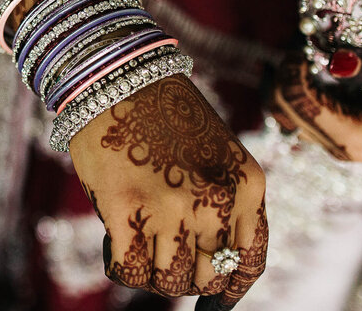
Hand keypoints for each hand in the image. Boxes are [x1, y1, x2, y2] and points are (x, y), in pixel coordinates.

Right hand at [68, 76, 266, 309]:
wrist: (119, 72)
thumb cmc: (164, 112)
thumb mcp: (216, 154)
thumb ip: (223, 204)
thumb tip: (209, 276)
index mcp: (247, 185)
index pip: (248, 263)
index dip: (228, 289)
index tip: (212, 299)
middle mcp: (216, 200)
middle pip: (205, 278)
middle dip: (183, 274)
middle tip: (160, 251)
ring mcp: (171, 206)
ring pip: (167, 282)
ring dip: (151, 271)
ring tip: (136, 242)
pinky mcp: (126, 207)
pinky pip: (130, 270)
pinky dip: (121, 265)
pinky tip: (113, 243)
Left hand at [271, 48, 361, 163]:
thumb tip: (335, 58)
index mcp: (353, 141)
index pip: (298, 103)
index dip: (291, 69)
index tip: (304, 39)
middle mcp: (339, 145)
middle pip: (284, 107)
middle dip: (286, 71)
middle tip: (304, 38)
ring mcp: (339, 139)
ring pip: (291, 108)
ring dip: (293, 76)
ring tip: (310, 45)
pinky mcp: (344, 128)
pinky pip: (309, 105)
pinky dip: (305, 82)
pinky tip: (317, 59)